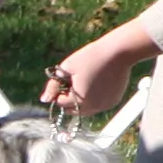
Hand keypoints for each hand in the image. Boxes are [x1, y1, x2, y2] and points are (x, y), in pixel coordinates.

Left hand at [40, 21, 161, 116]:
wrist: (118, 52)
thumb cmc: (90, 57)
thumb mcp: (66, 68)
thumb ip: (53, 85)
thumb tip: (44, 100)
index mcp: (79, 100)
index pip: (61, 103)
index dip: (60, 90)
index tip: (66, 78)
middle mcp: (93, 108)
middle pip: (73, 110)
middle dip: (70, 99)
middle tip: (75, 81)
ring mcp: (105, 106)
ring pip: (87, 110)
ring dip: (82, 100)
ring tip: (87, 80)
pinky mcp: (114, 101)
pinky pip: (99, 105)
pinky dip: (95, 98)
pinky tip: (98, 82)